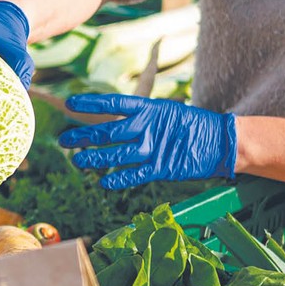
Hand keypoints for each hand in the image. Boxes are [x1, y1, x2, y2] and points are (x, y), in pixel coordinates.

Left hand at [58, 94, 236, 186]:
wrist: (221, 141)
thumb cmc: (190, 125)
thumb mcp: (165, 112)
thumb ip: (141, 116)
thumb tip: (115, 118)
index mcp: (148, 109)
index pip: (112, 104)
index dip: (91, 103)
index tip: (70, 103)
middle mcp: (147, 127)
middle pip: (108, 132)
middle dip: (83, 136)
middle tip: (63, 140)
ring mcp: (153, 148)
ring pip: (116, 154)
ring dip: (94, 158)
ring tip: (76, 161)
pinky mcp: (161, 168)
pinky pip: (134, 174)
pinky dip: (118, 179)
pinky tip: (103, 182)